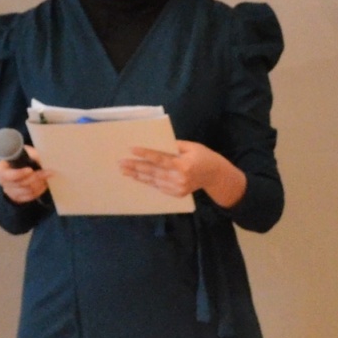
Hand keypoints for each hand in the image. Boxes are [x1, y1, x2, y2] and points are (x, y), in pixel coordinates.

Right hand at [0, 149, 49, 203]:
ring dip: (40, 183)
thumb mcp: (26, 153)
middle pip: (20, 183)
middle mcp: (3, 181)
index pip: (7, 175)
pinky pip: (30, 196)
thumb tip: (40, 157)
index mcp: (1, 169)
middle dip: (36, 177)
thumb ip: (32, 154)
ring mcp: (9, 191)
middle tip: (48, 172)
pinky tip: (44, 183)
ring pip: (27, 191)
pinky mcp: (17, 198)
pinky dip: (40, 190)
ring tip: (48, 176)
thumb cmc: (23, 159)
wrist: (22, 168)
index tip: (30, 170)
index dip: (19, 174)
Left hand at [120, 140, 246, 206]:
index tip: (131, 149)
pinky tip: (137, 177)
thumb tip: (155, 144)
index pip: (160, 159)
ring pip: (153, 181)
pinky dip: (147, 182)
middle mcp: (180, 178)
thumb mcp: (192, 147)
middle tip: (121, 162)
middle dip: (136, 166)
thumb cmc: (203, 157)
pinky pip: (158, 187)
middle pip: (153, 171)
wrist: (216, 176)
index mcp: (184, 164)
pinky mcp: (177, 193)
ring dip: (137, 175)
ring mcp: (178, 188)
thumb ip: (174, 146)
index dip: (145, 154)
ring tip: (124, 171)